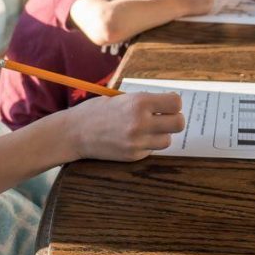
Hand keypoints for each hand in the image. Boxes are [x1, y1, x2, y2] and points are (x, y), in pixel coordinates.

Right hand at [67, 92, 184, 161]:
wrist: (75, 132)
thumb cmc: (98, 111)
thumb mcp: (122, 98)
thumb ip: (145, 102)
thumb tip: (169, 105)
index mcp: (139, 102)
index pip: (176, 104)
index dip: (173, 104)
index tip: (166, 104)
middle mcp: (141, 122)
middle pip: (179, 124)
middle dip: (173, 120)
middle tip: (163, 118)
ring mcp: (138, 142)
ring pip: (167, 140)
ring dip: (161, 134)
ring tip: (146, 129)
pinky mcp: (133, 156)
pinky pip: (152, 150)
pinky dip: (147, 144)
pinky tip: (133, 138)